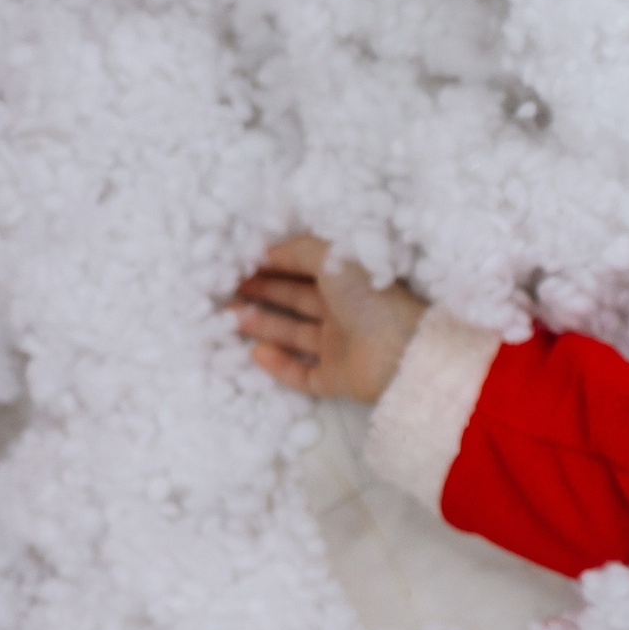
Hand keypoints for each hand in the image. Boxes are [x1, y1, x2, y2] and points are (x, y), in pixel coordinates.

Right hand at [229, 233, 427, 403]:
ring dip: (262, 325)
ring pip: (294, 335)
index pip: (305, 271)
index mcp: (349, 282)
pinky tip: (256, 351)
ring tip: (230, 316)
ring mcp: (341, 348)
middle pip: (296, 301)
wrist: (403, 354)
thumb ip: (299, 249)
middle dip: (262, 293)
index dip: (273, 267)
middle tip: (226, 289)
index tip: (239, 264)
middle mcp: (345, 313)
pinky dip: (279, 365)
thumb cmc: (372, 299)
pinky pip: (303, 374)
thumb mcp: (335, 258)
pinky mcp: (338, 380)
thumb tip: (266, 251)